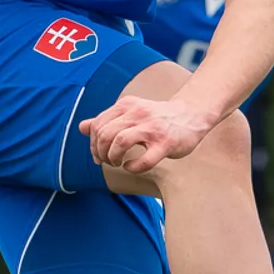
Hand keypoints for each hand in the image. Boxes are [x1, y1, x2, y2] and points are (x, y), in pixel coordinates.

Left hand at [81, 95, 217, 174]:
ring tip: (118, 162)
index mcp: (127, 106)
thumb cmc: (157, 118)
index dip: (92, 144)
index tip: (98, 155)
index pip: (98, 125)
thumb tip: (82, 127)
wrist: (191, 115)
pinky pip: (143, 160)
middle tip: (107, 161)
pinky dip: (133, 167)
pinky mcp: (166, 143)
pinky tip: (132, 167)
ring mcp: (152, 128)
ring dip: (113, 158)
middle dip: (100, 152)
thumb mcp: (130, 113)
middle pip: (105, 134)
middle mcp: (138, 114)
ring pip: (119, 143)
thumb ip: (107, 120)